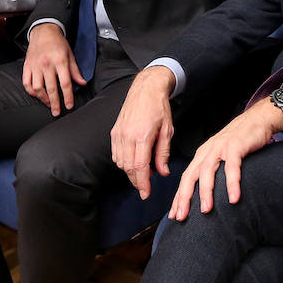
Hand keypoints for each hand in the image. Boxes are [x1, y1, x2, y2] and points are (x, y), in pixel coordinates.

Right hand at [22, 23, 84, 115]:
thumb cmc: (58, 43)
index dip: (68, 96)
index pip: (65, 83)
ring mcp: (35, 66)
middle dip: (55, 103)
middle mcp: (47, 64)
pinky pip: (26, 83)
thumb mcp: (70, 54)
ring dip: (43, 99)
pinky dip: (31, 92)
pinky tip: (37, 95)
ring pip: (37, 88)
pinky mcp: (27, 66)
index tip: (69, 106)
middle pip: (51, 88)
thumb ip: (75, 71)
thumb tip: (82, 83)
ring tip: (49, 104)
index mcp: (60, 61)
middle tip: (57, 112)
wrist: (44, 31)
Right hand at [110, 66, 176, 197]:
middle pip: (128, 168)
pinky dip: (123, 163)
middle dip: (137, 181)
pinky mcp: (114, 132)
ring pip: (120, 162)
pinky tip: (132, 163)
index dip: (143, 183)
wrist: (146, 89)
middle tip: (145, 188)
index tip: (146, 193)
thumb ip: (163, 153)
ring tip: (142, 174)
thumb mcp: (167, 130)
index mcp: (142, 135)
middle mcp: (127, 135)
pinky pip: (116, 154)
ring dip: (130, 172)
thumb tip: (162, 172)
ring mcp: (118, 134)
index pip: (139, 167)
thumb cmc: (159, 108)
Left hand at [169, 100, 282, 222]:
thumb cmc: (241, 141)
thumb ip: (214, 171)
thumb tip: (208, 195)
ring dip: (205, 192)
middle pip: (191, 175)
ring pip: (207, 171)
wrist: (258, 119)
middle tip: (181, 217)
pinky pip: (232, 166)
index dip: (179, 197)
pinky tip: (233, 198)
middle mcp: (208, 151)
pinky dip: (232, 183)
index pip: (186, 178)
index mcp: (203, 154)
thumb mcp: (222, 155)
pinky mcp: (236, 146)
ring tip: (206, 210)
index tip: (174, 216)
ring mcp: (221, 147)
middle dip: (184, 197)